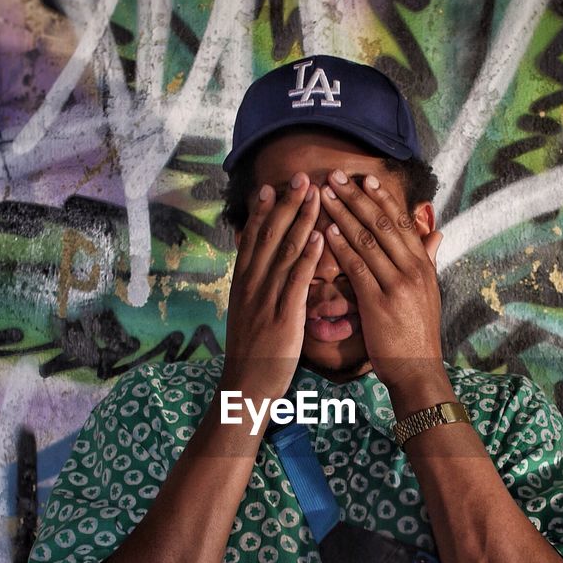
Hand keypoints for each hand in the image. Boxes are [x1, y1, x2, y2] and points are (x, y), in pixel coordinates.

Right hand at [221, 173, 323, 405]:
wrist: (246, 385)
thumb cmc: (253, 351)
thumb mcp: (249, 313)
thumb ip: (257, 288)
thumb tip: (264, 267)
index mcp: (242, 283)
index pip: (252, 238)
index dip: (263, 210)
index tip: (273, 185)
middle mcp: (251, 285)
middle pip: (269, 235)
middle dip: (285, 204)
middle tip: (301, 177)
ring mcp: (265, 299)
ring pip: (284, 251)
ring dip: (301, 220)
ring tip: (315, 195)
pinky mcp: (282, 316)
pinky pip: (296, 281)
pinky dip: (308, 256)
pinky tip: (320, 237)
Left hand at [319, 169, 446, 391]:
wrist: (418, 369)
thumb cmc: (418, 333)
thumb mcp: (429, 293)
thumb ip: (428, 260)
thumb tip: (436, 234)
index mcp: (423, 266)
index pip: (402, 223)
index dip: (383, 200)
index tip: (365, 180)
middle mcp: (413, 270)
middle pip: (383, 224)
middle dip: (358, 198)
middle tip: (336, 177)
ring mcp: (397, 285)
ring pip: (369, 240)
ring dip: (344, 215)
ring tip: (325, 196)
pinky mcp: (379, 302)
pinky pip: (358, 267)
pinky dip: (341, 246)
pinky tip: (327, 231)